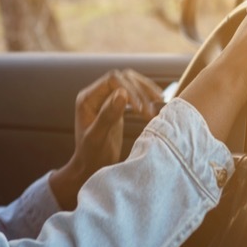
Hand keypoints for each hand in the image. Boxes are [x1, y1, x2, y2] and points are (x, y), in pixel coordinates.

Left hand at [48, 69, 161, 208]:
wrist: (91, 167)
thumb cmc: (91, 155)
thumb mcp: (98, 137)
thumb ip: (108, 115)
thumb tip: (122, 93)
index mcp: (87, 98)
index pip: (112, 80)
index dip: (129, 90)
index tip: (141, 109)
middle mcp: (96, 94)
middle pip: (123, 78)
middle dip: (140, 91)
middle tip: (150, 112)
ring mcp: (106, 99)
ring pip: (130, 83)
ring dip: (145, 91)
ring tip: (159, 102)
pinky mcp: (116, 105)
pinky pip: (134, 93)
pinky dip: (145, 96)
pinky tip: (156, 102)